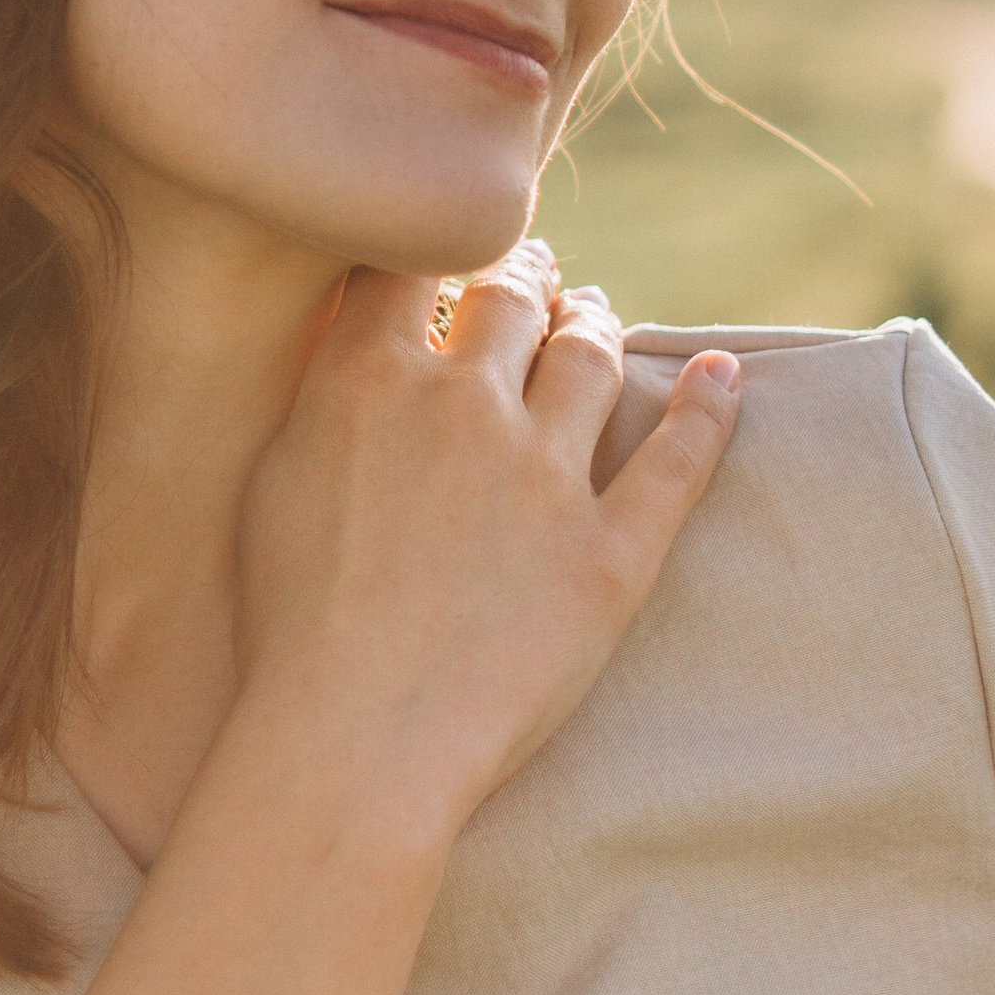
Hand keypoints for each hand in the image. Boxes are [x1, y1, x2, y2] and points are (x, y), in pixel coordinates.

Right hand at [230, 244, 739, 828]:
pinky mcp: (611, 553)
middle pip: (513, 299)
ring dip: (595, 324)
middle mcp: (466, 406)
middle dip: (527, 276)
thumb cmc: (288, 628)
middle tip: (536, 274)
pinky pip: (677, 464)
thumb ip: (321, 392)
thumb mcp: (271, 481)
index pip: (417, 265)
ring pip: (590, 359)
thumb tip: (356, 339)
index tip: (453, 253)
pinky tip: (723, 376)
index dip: (442, 249)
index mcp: (370, 379)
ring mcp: (547, 478)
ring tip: (594, 315)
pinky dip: (708, 411)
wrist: (351, 745)